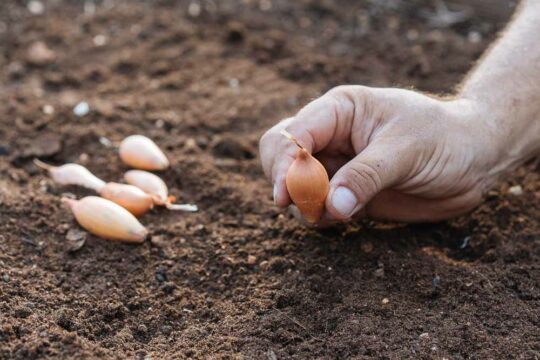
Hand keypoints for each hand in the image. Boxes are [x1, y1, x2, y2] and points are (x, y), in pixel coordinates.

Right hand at [260, 85, 500, 223]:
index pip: (293, 132)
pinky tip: (339, 218)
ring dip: (302, 204)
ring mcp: (336, 164)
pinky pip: (315, 205)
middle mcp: (330, 136)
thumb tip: (331, 206)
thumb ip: (366, 176)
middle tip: (305, 207)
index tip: (286, 195)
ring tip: (329, 214)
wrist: (472, 161)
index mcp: (339, 110)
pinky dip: (318, 216)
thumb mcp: (406, 151)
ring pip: (294, 184)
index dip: (284, 163)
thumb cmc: (444, 140)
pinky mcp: (345, 192)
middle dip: (286, 182)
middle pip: (280, 155)